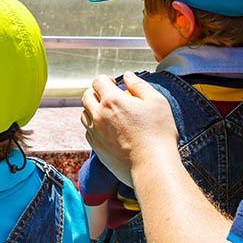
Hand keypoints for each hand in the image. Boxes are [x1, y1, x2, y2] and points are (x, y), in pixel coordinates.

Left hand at [81, 71, 178, 186]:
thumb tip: (128, 76)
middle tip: (110, 97)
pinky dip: (94, 128)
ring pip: (84, 115)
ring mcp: (95, 133)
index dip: (106, 80)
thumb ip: (140, 85)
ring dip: (93, 110)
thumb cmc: (158, 134)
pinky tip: (108, 131)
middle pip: (86, 96)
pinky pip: (88, 132)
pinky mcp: (97, 149)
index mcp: (112, 100)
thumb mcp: (157, 102)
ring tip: (108, 114)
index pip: (98, 81)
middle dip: (96, 93)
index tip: (115, 84)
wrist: (152, 166)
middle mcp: (98, 115)